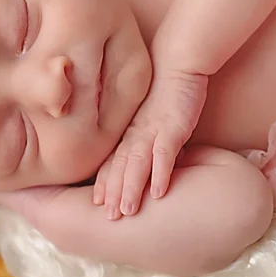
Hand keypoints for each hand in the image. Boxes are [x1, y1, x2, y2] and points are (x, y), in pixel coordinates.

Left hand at [94, 68, 207, 218]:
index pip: (112, 159)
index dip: (104, 181)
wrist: (179, 60)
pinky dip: (161, 173)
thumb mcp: (150, 113)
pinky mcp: (173, 127)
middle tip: (105, 216)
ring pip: (137, 163)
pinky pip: (165, 153)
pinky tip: (159, 192)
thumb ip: (143, 133)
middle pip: (119, 166)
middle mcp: (137, 133)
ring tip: (125, 211)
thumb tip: (145, 153)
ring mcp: (154, 130)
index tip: (96, 202)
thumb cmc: (166, 85)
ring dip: (130, 188)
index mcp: (130, 130)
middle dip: (111, 192)